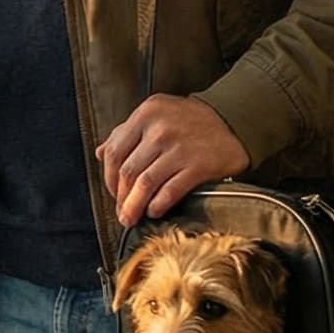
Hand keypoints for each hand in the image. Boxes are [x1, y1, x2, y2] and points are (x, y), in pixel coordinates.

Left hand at [97, 94, 251, 227]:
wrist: (233, 120)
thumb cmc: (190, 119)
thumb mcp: (156, 114)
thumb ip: (127, 131)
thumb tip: (100, 153)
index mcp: (146, 114)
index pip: (115, 151)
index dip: (108, 177)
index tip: (113, 191)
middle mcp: (160, 130)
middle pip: (128, 171)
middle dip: (121, 197)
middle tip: (121, 212)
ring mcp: (179, 148)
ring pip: (145, 184)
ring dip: (134, 206)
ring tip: (130, 219)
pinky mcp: (198, 166)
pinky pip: (170, 191)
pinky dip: (158, 205)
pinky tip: (154, 211)